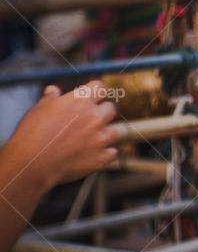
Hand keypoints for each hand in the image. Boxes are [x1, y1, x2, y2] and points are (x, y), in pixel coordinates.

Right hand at [2, 81, 118, 190]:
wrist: (31, 164)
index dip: (95, 91)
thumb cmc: (31, 135)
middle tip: (88, 120)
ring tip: (87, 141)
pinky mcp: (102, 158)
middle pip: (111, 108)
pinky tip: (92, 155)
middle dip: (101, 112)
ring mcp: (101, 138)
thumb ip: (50, 99)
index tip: (92, 96)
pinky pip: (113, 153)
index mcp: (80, 101)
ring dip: (103, 134)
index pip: (100, 87)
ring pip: (113, 132)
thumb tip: (53, 90)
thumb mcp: (38, 110)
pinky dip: (105, 154)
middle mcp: (95, 117)